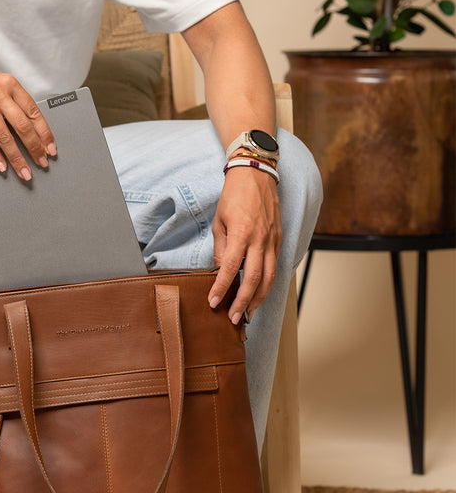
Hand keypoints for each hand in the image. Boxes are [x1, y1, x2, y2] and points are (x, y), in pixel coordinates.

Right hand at [0, 63, 56, 179]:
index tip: (50, 149)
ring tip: (24, 172)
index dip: (45, 133)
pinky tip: (3, 166)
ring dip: (17, 159)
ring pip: (6, 138)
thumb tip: (34, 130)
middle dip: (35, 148)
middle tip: (41, 163)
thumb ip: (14, 102)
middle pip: (23, 127)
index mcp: (10, 83)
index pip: (34, 112)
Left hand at [208, 167, 281, 324]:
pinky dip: (267, 283)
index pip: (230, 268)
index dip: (221, 288)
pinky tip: (259, 294)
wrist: (257, 174)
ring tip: (248, 313)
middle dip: (243, 301)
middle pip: (254, 279)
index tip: (213, 302)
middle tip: (235, 318)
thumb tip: (221, 271)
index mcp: (241, 233)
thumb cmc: (234, 196)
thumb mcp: (219, 222)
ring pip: (269, 277)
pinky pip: (275, 267)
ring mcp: (272, 240)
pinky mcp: (279, 240)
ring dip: (259, 298)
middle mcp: (260, 239)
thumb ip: (220, 249)